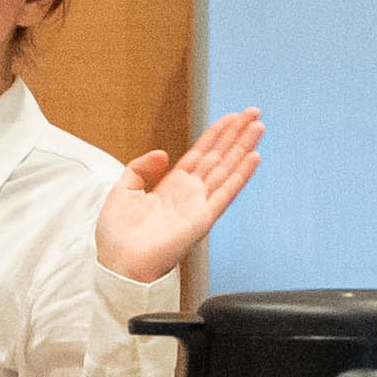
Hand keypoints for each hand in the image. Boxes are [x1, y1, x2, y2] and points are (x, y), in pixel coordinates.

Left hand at [91, 111, 262, 290]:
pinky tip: (253, 157)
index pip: (200, 154)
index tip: (231, 117)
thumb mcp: (123, 190)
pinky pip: (225, 193)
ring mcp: (198, 205)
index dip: (216, 134)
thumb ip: (140, 168)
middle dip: (236, 134)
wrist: (119, 264)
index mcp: (171, 187)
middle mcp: (189, 194)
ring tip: (258, 126)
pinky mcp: (202, 219)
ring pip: (226, 169)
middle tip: (253, 112)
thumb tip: (163, 153)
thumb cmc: (117, 236)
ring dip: (243, 147)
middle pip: (218, 157)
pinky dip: (241, 175)